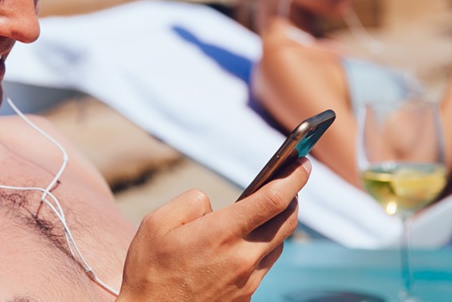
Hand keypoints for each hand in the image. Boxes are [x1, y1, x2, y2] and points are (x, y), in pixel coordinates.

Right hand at [116, 158, 310, 301]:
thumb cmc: (148, 270)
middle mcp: (242, 259)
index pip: (273, 200)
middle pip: (287, 222)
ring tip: (263, 213)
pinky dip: (259, 251)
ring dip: (276, 226)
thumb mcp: (157, 223)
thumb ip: (191, 202)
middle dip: (292, 198)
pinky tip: (240, 246)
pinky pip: (262, 268)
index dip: (294, 178)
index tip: (303, 163)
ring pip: (277, 245)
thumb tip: (214, 206)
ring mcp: (247, 282)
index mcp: (221, 234)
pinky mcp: (245, 298)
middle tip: (289, 183)